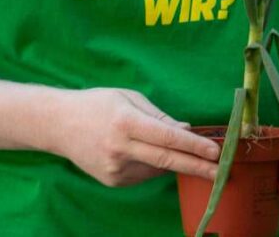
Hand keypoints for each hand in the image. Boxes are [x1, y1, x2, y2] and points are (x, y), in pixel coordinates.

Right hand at [50, 88, 219, 186]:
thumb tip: (187, 130)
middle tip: (221, 172)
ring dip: (173, 160)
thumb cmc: (98, 104)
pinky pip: (144, 174)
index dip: (193, 145)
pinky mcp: (112, 180)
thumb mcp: (130, 99)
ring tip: (171, 146)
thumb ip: (160, 116)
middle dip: (197, 167)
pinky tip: (144, 151)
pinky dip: (154, 165)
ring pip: (157, 168)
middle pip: (166, 161)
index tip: (216, 151)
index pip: (167, 137)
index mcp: (126, 122)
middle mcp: (119, 148)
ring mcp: (114, 168)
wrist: (58, 125)